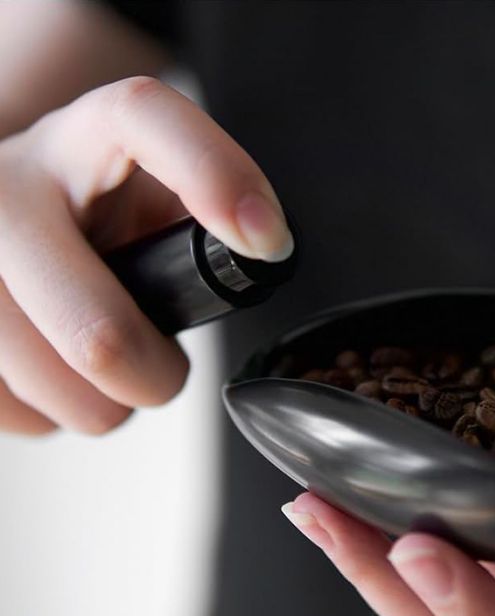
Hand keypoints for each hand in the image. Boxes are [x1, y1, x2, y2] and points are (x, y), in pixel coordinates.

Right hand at [0, 76, 292, 434]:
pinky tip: (52, 366)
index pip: (147, 120)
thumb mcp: (156, 189)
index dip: (217, 179)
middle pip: (101, 336)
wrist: (8, 209)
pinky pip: (19, 414)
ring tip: (102, 358)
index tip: (266, 241)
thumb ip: (204, 217)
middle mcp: (7, 187)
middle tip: (162, 366)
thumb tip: (262, 256)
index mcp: (82, 136)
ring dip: (106, 400)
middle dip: (156, 375)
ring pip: (60, 391)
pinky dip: (53, 411)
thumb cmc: (97, 210)